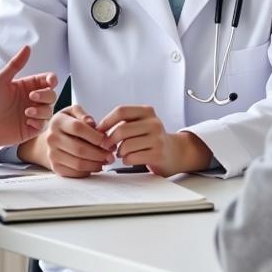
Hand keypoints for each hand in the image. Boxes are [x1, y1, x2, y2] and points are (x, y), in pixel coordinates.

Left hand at [0, 46, 57, 147]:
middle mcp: (31, 100)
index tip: (50, 82)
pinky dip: (39, 123)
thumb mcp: (1, 80)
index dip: (52, 80)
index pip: (47, 81)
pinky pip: (44, 125)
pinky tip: (27, 121)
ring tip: (27, 112)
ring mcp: (32, 114)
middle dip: (46, 95)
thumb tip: (27, 47)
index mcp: (27, 86)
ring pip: (50, 110)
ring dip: (42, 111)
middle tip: (32, 97)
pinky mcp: (31, 128)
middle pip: (52, 95)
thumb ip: (16, 64)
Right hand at [20, 104, 113, 176]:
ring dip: (96, 164)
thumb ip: (83, 114)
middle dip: (99, 153)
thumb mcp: (73, 112)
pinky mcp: (56, 167)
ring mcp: (52, 154)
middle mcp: (52, 139)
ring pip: (78, 163)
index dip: (95, 135)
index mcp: (57, 122)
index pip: (77, 128)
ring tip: (106, 160)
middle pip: (79, 149)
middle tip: (111, 153)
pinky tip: (96, 165)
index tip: (106, 139)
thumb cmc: (66, 124)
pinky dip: (89, 171)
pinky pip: (75, 173)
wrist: (50, 139)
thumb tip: (91, 122)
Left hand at [96, 105, 212, 176]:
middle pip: (122, 130)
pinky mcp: (158, 154)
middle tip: (106, 146)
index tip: (98, 131)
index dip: (106, 121)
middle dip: (109, 140)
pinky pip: (132, 157)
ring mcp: (157, 139)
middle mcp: (154, 123)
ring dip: (119, 152)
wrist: (174, 153)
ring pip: (126, 146)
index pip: (121, 111)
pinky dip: (126, 160)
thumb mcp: (140, 124)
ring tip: (121, 153)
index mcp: (147, 111)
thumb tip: (96, 129)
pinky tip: (129, 159)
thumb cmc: (150, 138)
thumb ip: (123, 123)